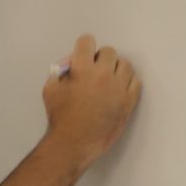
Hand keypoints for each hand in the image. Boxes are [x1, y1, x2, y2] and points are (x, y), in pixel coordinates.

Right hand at [43, 34, 140, 167]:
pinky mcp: (128, 102)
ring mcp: (118, 88)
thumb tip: (70, 65)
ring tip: (107, 79)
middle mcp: (103, 75)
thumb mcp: (50, 90)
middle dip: (100, 58)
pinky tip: (118, 88)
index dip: (83, 47)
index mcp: (82, 69)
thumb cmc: (60, 118)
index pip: (87, 42)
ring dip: (116, 68)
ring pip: (125, 64)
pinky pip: (136, 82)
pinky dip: (128, 82)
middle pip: (108, 52)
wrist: (74, 143)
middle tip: (94, 69)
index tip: (83, 54)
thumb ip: (59, 72)